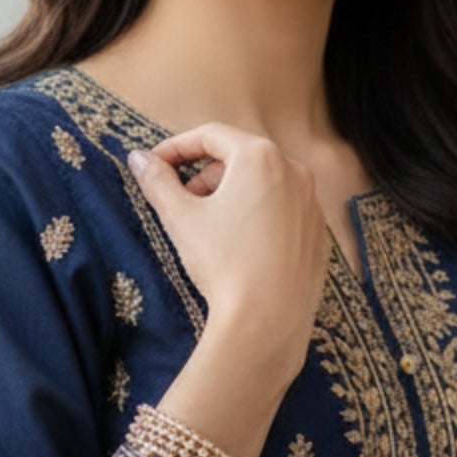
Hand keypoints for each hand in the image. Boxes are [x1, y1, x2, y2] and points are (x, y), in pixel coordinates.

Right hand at [129, 123, 328, 385]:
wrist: (267, 320)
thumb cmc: (223, 264)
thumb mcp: (181, 218)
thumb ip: (157, 181)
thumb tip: (138, 159)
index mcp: (260, 157)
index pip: (211, 135)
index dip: (176, 147)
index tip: (155, 166)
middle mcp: (294, 170)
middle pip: (239, 157)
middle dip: (205, 174)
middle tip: (180, 201)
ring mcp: (311, 203)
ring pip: (264, 183)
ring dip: (231, 194)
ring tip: (209, 226)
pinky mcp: (318, 233)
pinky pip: (283, 211)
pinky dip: (258, 216)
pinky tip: (239, 246)